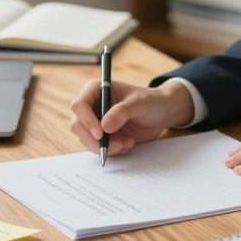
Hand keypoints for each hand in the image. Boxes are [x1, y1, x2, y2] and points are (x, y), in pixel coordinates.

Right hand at [69, 79, 194, 156]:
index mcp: (96, 90)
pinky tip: (127, 144)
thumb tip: (104, 127)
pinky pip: (98, 148)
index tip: (101, 133)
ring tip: (127, 143)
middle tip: (115, 146)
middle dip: (95, 140)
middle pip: (77, 125)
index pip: (79, 105)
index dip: (86, 120)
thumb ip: (122, 112)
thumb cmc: (151, 101)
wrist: (162, 113)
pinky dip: (112, 151)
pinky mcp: (102, 136)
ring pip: (86, 140)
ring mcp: (95, 122)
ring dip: (106, 147)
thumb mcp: (140, 103)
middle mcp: (92, 106)